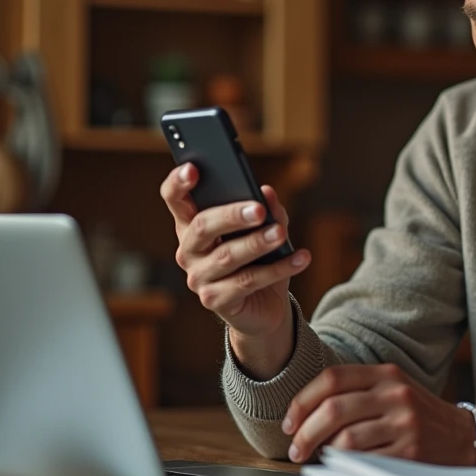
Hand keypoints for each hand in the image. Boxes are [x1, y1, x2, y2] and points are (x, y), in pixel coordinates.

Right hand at [160, 163, 311, 377]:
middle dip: (231, 215)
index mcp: (192, 224)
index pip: (174, 199)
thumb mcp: (264, 229)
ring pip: (227, 256)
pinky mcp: (215, 300)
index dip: (178, 183)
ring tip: (281, 232)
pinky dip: (278, 268)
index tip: (193, 168)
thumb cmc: (259, 260)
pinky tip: (301, 257)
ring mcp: (198, 277)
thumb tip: (267, 192)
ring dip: (257, 242)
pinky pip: (247, 281)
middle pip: (202, 226)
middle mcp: (189, 250)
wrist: (264, 306)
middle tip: (258, 210)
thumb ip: (266, 208)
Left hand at [281, 364, 475, 465]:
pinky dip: (344, 466)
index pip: (332, 378)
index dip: (302, 401)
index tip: (290, 422)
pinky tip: (340, 467)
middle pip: (333, 409)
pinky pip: (364, 461)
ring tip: (316, 458)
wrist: (463, 437)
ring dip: (322, 452)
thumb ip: (357, 391)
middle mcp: (395, 394)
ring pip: (345, 438)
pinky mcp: (410, 451)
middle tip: (295, 448)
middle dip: (304, 432)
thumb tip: (305, 413)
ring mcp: (405, 423)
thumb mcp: (393, 390)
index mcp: (386, 374)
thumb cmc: (417, 415)